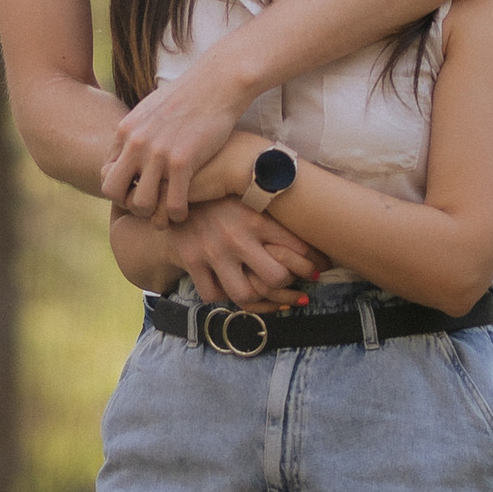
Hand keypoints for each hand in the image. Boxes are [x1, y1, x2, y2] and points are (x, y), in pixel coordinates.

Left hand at [102, 62, 245, 220]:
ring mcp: (158, 154)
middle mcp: (136, 143)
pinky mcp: (182, 162)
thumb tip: (127, 143)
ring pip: (140, 203)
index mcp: (126, 131)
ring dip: (152, 214)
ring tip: (164, 213)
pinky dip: (176, 214)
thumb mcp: (151, 109)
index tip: (137, 190)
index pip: (105, 171)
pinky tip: (183, 212)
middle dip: (126, 204)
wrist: (217, 83)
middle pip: (112, 191)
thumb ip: (136, 129)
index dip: (120, 186)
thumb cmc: (189, 97)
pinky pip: (172, 204)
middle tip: (146, 206)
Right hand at [158, 196, 323, 308]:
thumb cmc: (221, 195)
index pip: (298, 248)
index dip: (314, 264)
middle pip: (276, 277)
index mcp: (257, 216)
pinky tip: (231, 287)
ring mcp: (213, 251)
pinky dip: (223, 296)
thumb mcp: (249, 195)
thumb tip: (315, 218)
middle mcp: (237, 235)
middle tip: (293, 285)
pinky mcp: (192, 261)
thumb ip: (275, 210)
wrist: (174, 192)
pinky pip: (213, 295)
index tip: (319, 270)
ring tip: (266, 295)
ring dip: (257, 299)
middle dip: (288, 286)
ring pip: (245, 294)